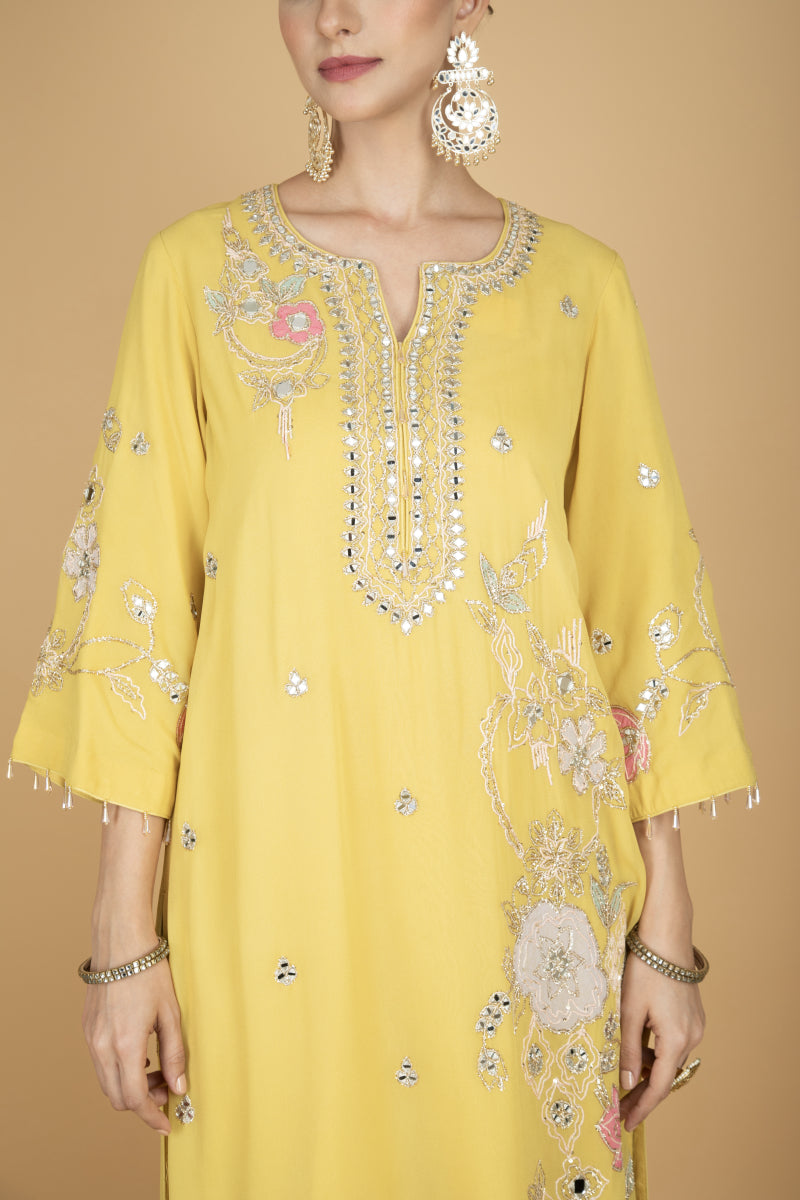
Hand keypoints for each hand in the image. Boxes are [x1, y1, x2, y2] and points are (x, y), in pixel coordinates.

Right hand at [81, 927, 186, 1134]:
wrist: (121, 944)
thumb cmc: (150, 973)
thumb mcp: (171, 1014)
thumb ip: (175, 1054)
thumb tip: (179, 1087)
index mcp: (125, 1045)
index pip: (134, 1099)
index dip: (151, 1116)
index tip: (166, 1123)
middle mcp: (102, 1047)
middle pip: (117, 1097)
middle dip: (142, 1102)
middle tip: (166, 1091)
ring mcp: (91, 1038)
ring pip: (107, 1082)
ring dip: (130, 1086)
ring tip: (156, 1070)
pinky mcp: (87, 1029)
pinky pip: (100, 1063)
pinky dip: (119, 1069)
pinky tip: (140, 1054)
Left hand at [618, 933, 704, 1130]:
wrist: (666, 938)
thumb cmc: (643, 970)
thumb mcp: (629, 1011)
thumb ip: (628, 1049)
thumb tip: (627, 1083)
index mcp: (676, 1040)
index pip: (659, 1087)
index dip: (642, 1107)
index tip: (626, 1124)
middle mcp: (692, 1037)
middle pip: (666, 1076)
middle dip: (643, 1093)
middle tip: (619, 1109)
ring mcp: (695, 1026)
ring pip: (669, 1059)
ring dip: (649, 1071)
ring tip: (622, 1080)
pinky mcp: (692, 1015)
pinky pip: (673, 1043)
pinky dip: (656, 1052)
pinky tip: (638, 1051)